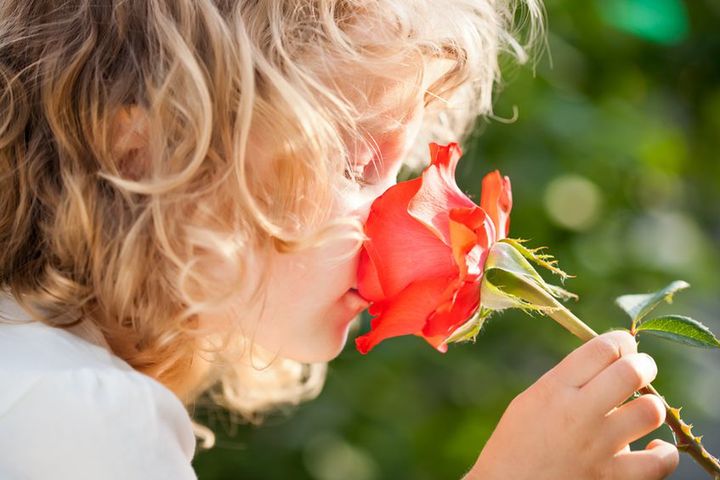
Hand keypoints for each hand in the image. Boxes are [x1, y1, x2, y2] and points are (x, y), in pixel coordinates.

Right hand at [465, 330, 678, 479]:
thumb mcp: (530, 401)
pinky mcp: (610, 478)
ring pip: (651, 411)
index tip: (624, 346)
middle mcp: (577, 414)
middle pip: (631, 372)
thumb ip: (566, 381)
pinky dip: (664, 453)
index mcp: (553, 389)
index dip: (621, 341)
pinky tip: (654, 448)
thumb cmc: (516, 443)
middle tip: (641, 370)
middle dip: (644, 365)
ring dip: (652, 406)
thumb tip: (610, 361)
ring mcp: (597, 447)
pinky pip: (659, 462)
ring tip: (643, 410)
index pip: (601, 349)